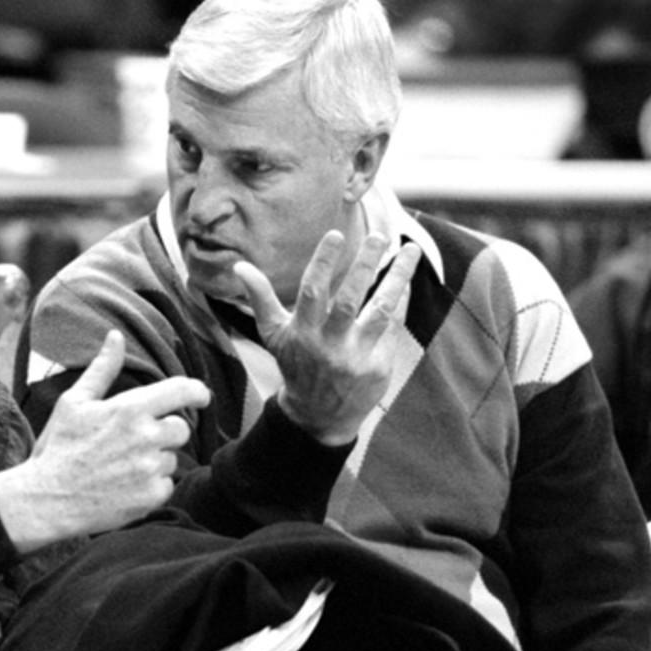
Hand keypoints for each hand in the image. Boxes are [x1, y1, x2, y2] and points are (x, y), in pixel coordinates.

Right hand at [0, 330, 210, 551]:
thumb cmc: (59, 448)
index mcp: (129, 409)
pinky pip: (166, 485)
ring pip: (173, 459)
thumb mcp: (74, 402)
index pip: (183, 391)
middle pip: (181, 429)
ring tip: (122, 466)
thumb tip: (116, 336)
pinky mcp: (151, 497)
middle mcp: (146, 437)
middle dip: (164, 432)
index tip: (201, 396)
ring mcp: (150, 469)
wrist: (47, 500)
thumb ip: (102, 369)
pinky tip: (125, 486)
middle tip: (135, 442)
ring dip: (155, 461)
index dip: (198, 392)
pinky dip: (151, 486)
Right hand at [234, 231, 420, 445]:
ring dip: (398, 278)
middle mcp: (329, 345)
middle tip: (380, 236)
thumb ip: (260, 298)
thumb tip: (239, 266)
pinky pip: (393, 327)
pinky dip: (401, 300)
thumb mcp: (273, 335)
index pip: (312, 292)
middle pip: (350, 300)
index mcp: (302, 333)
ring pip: (381, 311)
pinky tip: (406, 278)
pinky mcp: (378, 366)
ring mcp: (356, 357)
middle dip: (365, 266)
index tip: (336, 234)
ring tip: (410, 249)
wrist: (318, 416)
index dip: (323, 262)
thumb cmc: (296, 365)